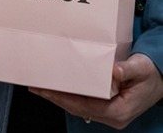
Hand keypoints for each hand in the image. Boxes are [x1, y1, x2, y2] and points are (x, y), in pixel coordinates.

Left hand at [30, 53, 162, 128]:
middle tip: (35, 86)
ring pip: (79, 107)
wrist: (160, 80)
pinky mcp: (106, 106)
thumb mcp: (142, 69)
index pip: (86, 106)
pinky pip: (84, 102)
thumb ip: (128, 70)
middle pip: (78, 108)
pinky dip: (69, 95)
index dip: (64, 98)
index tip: (47, 89)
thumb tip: (114, 71)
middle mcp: (112, 116)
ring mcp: (108, 113)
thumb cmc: (150, 74)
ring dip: (59, 97)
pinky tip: (57, 87)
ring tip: (40, 86)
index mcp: (119, 111)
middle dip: (56, 98)